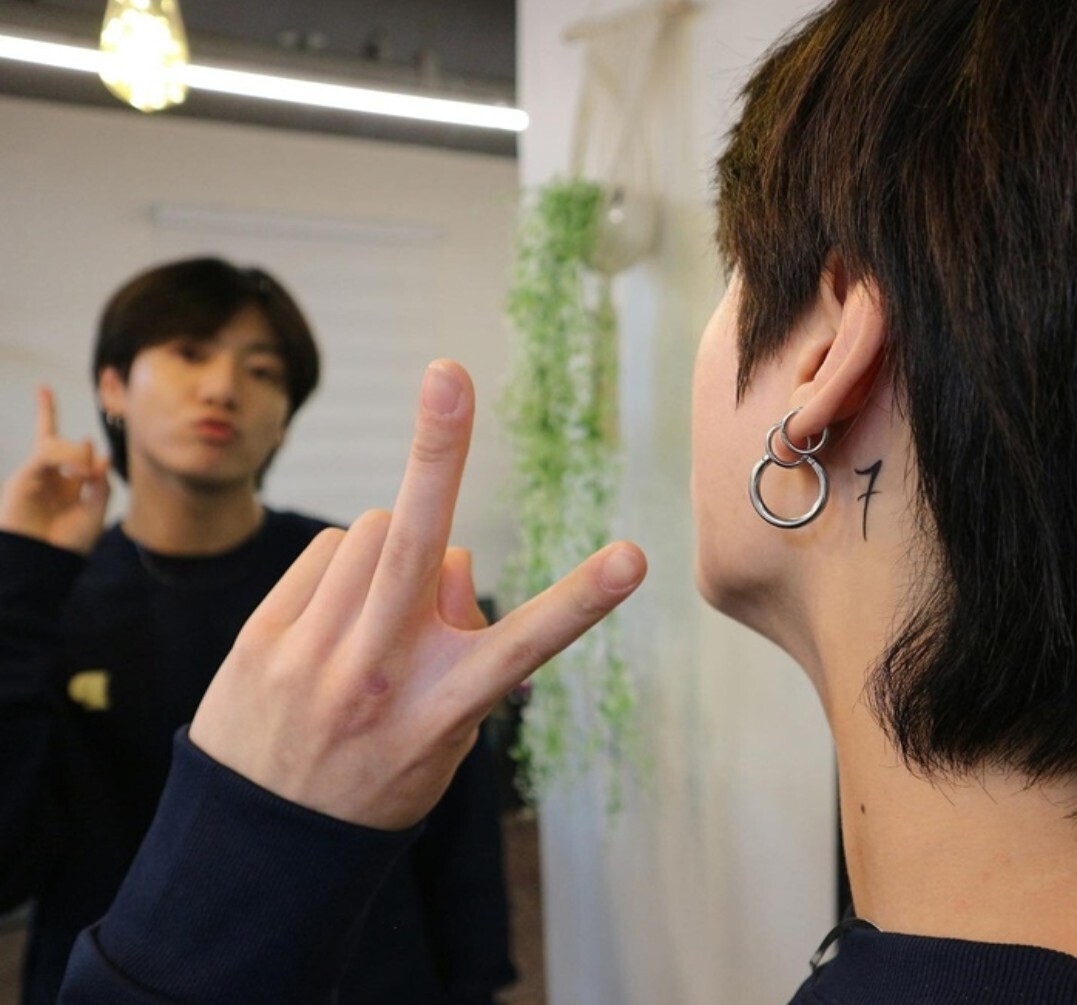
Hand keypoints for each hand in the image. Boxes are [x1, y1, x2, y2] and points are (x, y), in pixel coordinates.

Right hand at [0, 387, 109, 554]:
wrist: (46, 562)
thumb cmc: (70, 543)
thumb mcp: (96, 511)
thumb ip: (100, 483)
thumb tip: (102, 454)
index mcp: (68, 482)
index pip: (65, 447)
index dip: (51, 417)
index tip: (42, 390)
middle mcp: (50, 476)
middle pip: (52, 438)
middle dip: (65, 432)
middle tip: (89, 476)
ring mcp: (35, 475)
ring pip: (54, 444)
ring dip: (76, 455)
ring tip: (84, 476)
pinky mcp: (24, 478)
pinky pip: (45, 453)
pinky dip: (66, 457)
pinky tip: (79, 473)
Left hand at [189, 360, 645, 830]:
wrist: (261, 842)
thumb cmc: (378, 779)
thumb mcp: (445, 740)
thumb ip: (464, 645)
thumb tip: (454, 558)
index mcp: (444, 707)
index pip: (525, 646)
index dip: (583, 600)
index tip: (633, 558)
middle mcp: (381, 672)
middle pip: (417, 543)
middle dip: (440, 450)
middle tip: (449, 376)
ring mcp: (317, 652)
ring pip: (374, 528)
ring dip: (397, 545)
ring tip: (382, 605)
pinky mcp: (267, 636)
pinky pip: (328, 550)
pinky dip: (349, 565)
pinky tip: (338, 613)